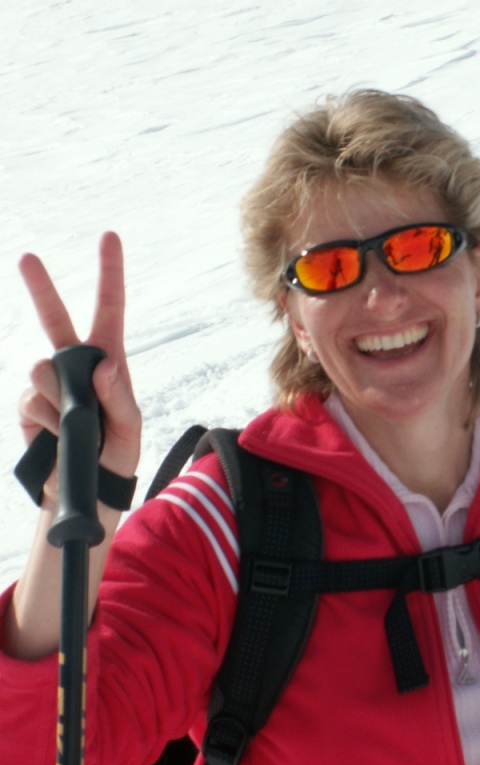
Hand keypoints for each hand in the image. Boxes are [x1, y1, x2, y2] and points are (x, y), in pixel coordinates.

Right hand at [17, 232, 141, 504]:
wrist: (86, 488)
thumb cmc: (116, 454)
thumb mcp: (128, 429)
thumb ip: (118, 397)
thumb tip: (104, 363)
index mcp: (109, 361)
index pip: (109, 310)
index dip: (109, 273)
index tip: (109, 238)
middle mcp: (76, 365)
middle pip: (55, 319)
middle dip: (41, 288)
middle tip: (28, 257)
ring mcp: (49, 384)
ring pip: (41, 369)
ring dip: (58, 396)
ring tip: (77, 425)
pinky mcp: (28, 405)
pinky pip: (30, 402)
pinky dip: (46, 421)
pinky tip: (58, 437)